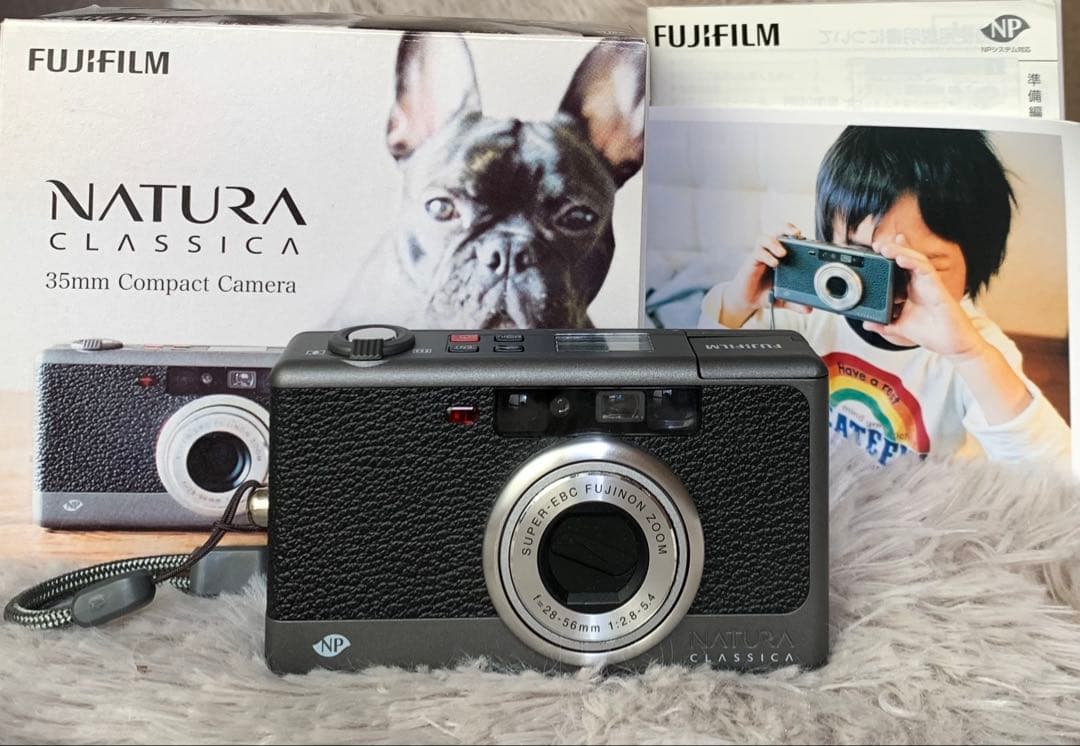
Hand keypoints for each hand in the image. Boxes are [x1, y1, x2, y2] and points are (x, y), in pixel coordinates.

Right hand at [718, 224, 811, 327]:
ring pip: (765, 238)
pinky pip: (758, 252)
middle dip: (787, 228)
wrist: (746, 300)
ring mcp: (760, 256)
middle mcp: (771, 253)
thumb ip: (795, 303)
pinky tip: (773, 264)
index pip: (790, 239)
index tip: (808, 240)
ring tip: (782, 253)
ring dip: (775, 242)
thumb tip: (808, 309)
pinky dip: (766, 255)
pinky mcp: (751, 261)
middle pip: (778, 231)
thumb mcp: (783, 299)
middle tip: (797, 234)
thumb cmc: (764, 293)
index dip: (798, 236)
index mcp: (782, 257)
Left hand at [863, 234, 985, 359]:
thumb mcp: (900, 327)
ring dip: (900, 251)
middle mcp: (920, 283)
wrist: (950, 344)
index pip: (899, 267)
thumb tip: (867, 323)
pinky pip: (924, 269)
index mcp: (911, 289)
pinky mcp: (937, 287)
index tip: (874, 250)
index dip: (889, 256)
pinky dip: (912, 262)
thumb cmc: (931, 332)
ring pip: (915, 259)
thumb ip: (884, 324)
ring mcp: (929, 283)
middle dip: (892, 249)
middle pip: (906, 259)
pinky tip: (900, 257)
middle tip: (876, 244)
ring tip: (885, 247)